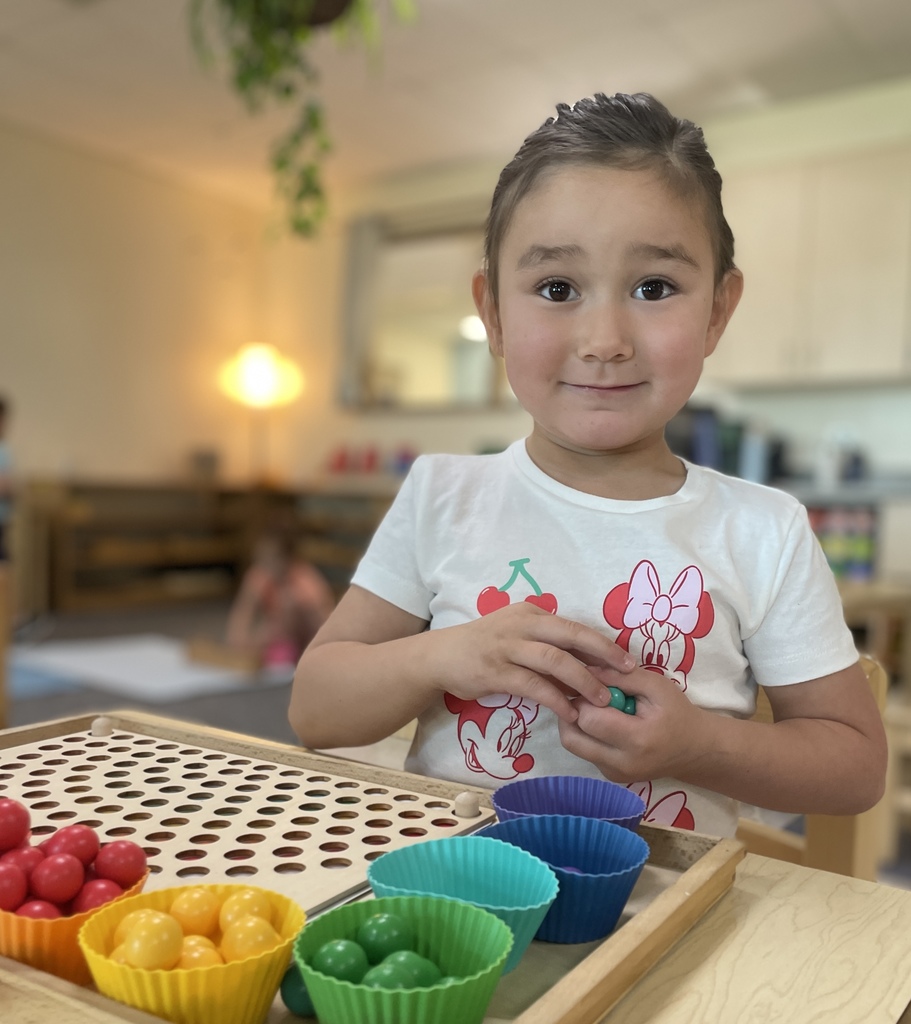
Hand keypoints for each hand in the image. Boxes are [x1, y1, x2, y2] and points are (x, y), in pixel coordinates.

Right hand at [429, 602, 635, 723]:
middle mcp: (522, 625)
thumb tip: (587, 660)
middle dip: (603, 653)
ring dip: (582, 680)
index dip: (602, 642)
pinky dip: (555, 699)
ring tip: (602, 700)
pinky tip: (569, 712)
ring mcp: (508, 647)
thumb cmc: (484, 645)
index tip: (627, 659)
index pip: (573, 626)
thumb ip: (545, 641)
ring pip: (554, 660)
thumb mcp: (516, 632)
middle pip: (570, 635)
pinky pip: (533, 685)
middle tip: (627, 672)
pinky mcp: (496, 671)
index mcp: (531, 613)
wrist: (441, 655)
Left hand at [557, 667, 709, 781]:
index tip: (594, 686)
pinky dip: (586, 734)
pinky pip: (584, 752)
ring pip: (573, 745)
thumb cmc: (677, 713)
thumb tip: (585, 670)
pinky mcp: (610, 776)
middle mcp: (621, 763)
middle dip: (573, 711)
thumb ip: (620, 676)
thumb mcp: (655, 685)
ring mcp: (614, 774)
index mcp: (637, 740)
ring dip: (575, 723)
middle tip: (588, 696)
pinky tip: (603, 723)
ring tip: (595, 708)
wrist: (695, 750)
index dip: (584, 698)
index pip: (588, 719)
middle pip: (571, 737)